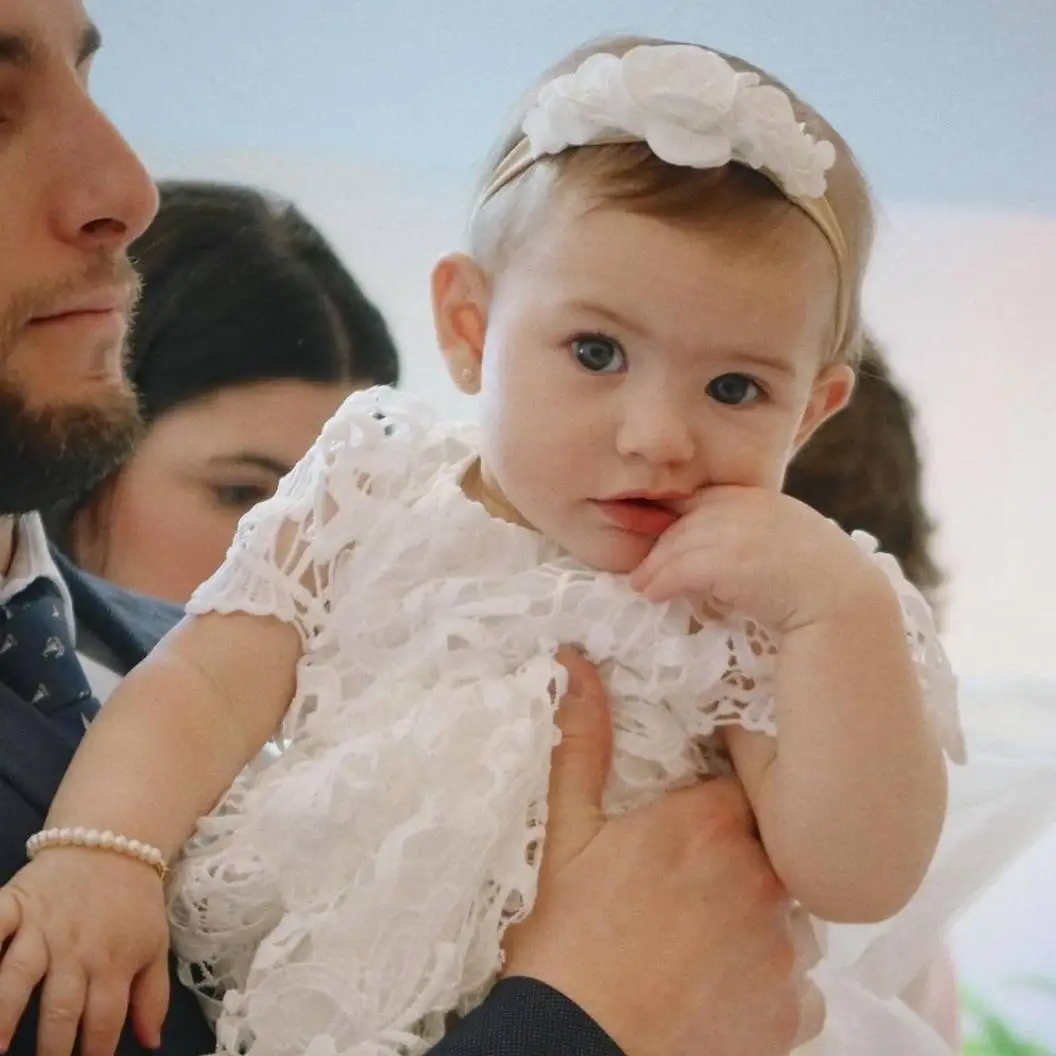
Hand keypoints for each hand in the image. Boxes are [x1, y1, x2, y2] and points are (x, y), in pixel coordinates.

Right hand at [0, 848, 169, 1055]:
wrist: (115, 841)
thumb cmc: (133, 901)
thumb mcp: (155, 945)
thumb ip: (152, 996)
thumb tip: (151, 1044)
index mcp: (113, 961)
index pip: (103, 1020)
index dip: (94, 1053)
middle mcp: (77, 949)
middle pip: (60, 1007)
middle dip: (50, 1048)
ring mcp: (42, 927)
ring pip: (17, 975)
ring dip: (2, 1013)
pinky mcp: (16, 903)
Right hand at [502, 650, 822, 1055]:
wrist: (574, 1050)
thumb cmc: (565, 939)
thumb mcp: (564, 834)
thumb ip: (582, 743)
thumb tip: (577, 663)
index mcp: (709, 825)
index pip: (743, 786)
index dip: (718, 802)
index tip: (690, 823)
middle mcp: (762, 879)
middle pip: (772, 850)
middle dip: (740, 861)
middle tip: (688, 888)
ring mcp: (784, 951)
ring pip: (791, 918)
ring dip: (760, 922)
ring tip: (703, 941)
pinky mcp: (792, 1016)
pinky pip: (800, 987)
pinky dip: (771, 987)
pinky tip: (724, 989)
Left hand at [630, 486, 888, 631]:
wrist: (843, 601)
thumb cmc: (815, 580)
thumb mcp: (780, 539)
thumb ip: (747, 531)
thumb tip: (710, 551)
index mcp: (757, 496)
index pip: (701, 499)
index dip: (673, 517)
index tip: (655, 536)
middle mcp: (745, 505)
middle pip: (683, 521)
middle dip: (657, 546)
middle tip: (641, 569)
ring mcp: (737, 530)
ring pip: (677, 545)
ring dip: (654, 568)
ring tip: (642, 586)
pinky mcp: (729, 560)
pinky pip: (682, 568)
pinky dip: (663, 582)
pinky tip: (654, 595)